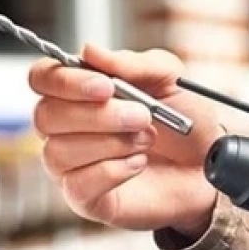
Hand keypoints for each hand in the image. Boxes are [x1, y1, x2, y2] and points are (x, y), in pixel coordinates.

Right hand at [28, 44, 221, 235]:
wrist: (206, 167)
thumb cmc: (183, 122)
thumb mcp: (169, 79)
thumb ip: (132, 63)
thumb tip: (90, 51)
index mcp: (79, 92)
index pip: (42, 78)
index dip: (66, 81)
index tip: (106, 86)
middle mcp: (66, 128)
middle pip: (46, 116)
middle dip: (98, 115)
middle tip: (142, 116)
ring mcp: (71, 165)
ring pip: (59, 151)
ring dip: (111, 143)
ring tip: (146, 140)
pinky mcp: (84, 198)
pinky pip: (78, 184)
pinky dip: (113, 171)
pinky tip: (138, 164)